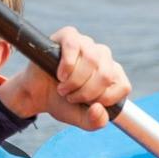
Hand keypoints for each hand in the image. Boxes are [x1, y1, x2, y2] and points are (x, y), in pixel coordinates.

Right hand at [0, 27, 129, 129]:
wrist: (36, 95)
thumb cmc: (62, 103)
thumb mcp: (82, 120)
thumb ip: (96, 121)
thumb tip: (97, 108)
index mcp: (113, 75)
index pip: (122, 86)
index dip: (104, 99)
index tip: (87, 104)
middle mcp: (104, 57)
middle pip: (106, 75)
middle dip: (85, 93)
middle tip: (70, 96)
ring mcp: (87, 44)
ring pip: (92, 60)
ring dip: (74, 81)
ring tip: (63, 87)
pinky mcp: (69, 36)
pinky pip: (74, 45)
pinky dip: (67, 64)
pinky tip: (60, 74)